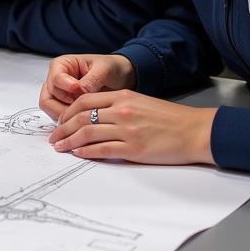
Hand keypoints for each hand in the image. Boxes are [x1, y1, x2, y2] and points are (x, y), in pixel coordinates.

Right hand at [39, 53, 135, 120]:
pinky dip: (70, 122)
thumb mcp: (104, 69)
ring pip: (51, 111)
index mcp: (61, 65)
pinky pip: (60, 118)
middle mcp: (56, 81)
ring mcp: (58, 96)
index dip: (66, 86)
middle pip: (48, 99)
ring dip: (67, 116)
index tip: (79, 89)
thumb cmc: (110, 68)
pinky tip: (86, 119)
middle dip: (65, 106)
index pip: (55, 78)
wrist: (118, 78)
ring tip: (86, 114)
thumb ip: (92, 79)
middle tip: (83, 108)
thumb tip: (81, 90)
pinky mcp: (64, 107)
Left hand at [48, 90, 216, 166]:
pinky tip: (78, 154)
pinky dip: (87, 152)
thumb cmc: (171, 119)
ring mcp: (127, 130)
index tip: (60, 121)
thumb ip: (118, 106)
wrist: (196, 131)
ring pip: (88, 133)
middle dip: (63, 128)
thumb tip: (95, 117)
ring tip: (60, 147)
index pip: (84, 101)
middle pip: (81, 117)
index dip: (67, 112)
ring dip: (69, 141)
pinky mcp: (134, 149)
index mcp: (123, 97)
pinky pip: (102, 150)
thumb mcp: (141, 102)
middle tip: (53, 137)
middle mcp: (122, 111)